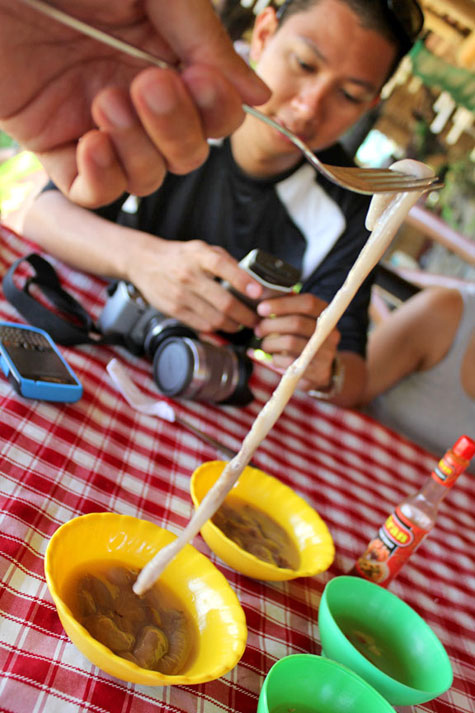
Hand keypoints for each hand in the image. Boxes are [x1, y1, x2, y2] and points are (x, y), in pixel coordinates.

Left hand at [0, 0, 268, 207]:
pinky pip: (93, 192)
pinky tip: (90, 143)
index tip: (198, 78)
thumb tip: (258, 93)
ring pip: (148, 177)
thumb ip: (204, 37)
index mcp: (164, 53)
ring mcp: (96, 122)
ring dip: (138, 150)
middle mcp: (135, 92)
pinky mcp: (54, 142)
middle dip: (176, 130)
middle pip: (188, 153)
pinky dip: (102, 180)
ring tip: (105, 102)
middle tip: (147, 86)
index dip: (216, 109)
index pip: (216, 112)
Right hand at [127, 237, 263, 333]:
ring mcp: (180, 295)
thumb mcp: (202, 249)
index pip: (223, 267)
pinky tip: (223, 325)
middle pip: (224, 302)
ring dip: (233, 325)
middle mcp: (189, 275)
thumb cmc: (180, 256)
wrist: (145, 262)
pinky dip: (216, 328)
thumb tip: (250, 281)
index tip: (258, 293)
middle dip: (246, 315)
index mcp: (199, 256)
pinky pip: (202, 325)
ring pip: (215, 319)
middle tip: (256, 319)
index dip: (243, 281)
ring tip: (241, 324)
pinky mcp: (174, 310)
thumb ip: (225, 261)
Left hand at [253, 293, 339, 390]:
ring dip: (270, 343)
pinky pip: (290, 363)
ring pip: (291, 343)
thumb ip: (284, 305)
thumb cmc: (304, 337)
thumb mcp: (299, 318)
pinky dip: (276, 359)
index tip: (261, 308)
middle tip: (259, 329)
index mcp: (326, 314)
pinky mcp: (318, 372)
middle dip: (271, 325)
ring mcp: (326, 353)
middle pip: (297, 323)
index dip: (282, 304)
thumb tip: (258, 292)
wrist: (323, 368)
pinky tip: (274, 357)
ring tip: (264, 344)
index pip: (308, 302)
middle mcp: (331, 332)